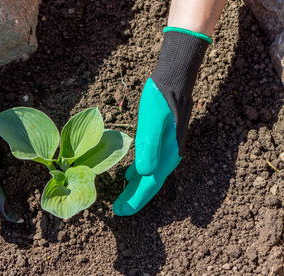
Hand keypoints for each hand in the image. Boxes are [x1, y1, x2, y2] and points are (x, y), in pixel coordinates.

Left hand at [113, 28, 210, 215]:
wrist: (174, 81)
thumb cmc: (160, 100)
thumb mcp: (152, 121)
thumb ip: (148, 146)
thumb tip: (142, 173)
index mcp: (166, 156)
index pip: (149, 185)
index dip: (135, 200)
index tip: (120, 212)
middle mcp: (168, 157)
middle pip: (150, 184)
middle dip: (134, 198)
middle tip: (118, 209)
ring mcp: (166, 150)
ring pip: (149, 175)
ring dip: (136, 187)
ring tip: (122, 196)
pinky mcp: (161, 142)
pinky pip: (149, 164)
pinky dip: (139, 173)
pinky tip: (131, 174)